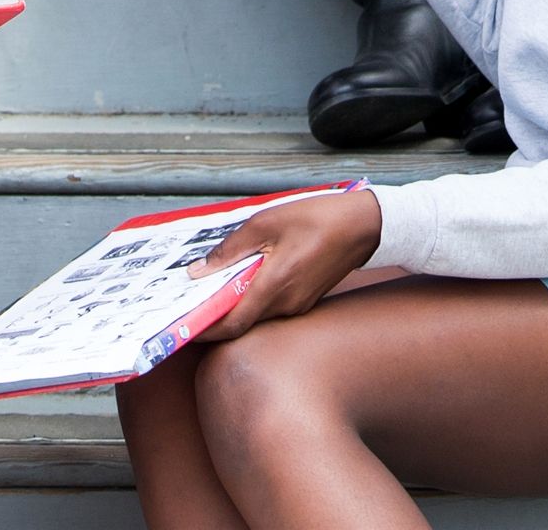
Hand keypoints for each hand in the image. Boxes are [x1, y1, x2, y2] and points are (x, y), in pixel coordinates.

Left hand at [189, 190, 384, 340]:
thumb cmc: (317, 218)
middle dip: (216, 317)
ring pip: (256, 317)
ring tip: (216, 285)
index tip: (185, 323)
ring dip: (235, 307)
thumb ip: (231, 249)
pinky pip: (272, 308)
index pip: (231, 325)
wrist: (362, 226)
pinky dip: (253, 299)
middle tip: (194, 301)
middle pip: (241, 324)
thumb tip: (199, 271)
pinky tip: (247, 278)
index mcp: (274, 287)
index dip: (205, 329)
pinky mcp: (305, 300)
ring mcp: (297, 306)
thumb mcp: (266, 223)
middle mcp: (285, 305)